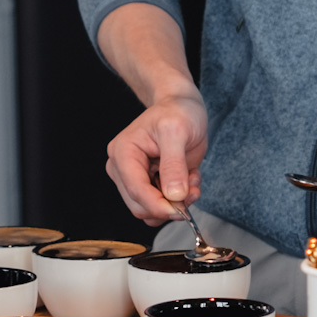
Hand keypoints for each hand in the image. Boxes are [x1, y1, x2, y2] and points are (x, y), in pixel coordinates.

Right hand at [105, 91, 209, 225]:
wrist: (183, 106)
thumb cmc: (177, 111)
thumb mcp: (177, 131)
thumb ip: (174, 164)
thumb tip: (174, 196)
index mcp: (123, 153)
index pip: (136, 190)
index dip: (159, 205)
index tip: (182, 210)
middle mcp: (124, 169)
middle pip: (140, 206)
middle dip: (169, 205)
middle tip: (192, 189)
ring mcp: (136, 178)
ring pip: (152, 210)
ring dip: (177, 203)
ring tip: (192, 179)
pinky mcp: (151, 183)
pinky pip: (163, 205)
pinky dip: (181, 199)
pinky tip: (190, 178)